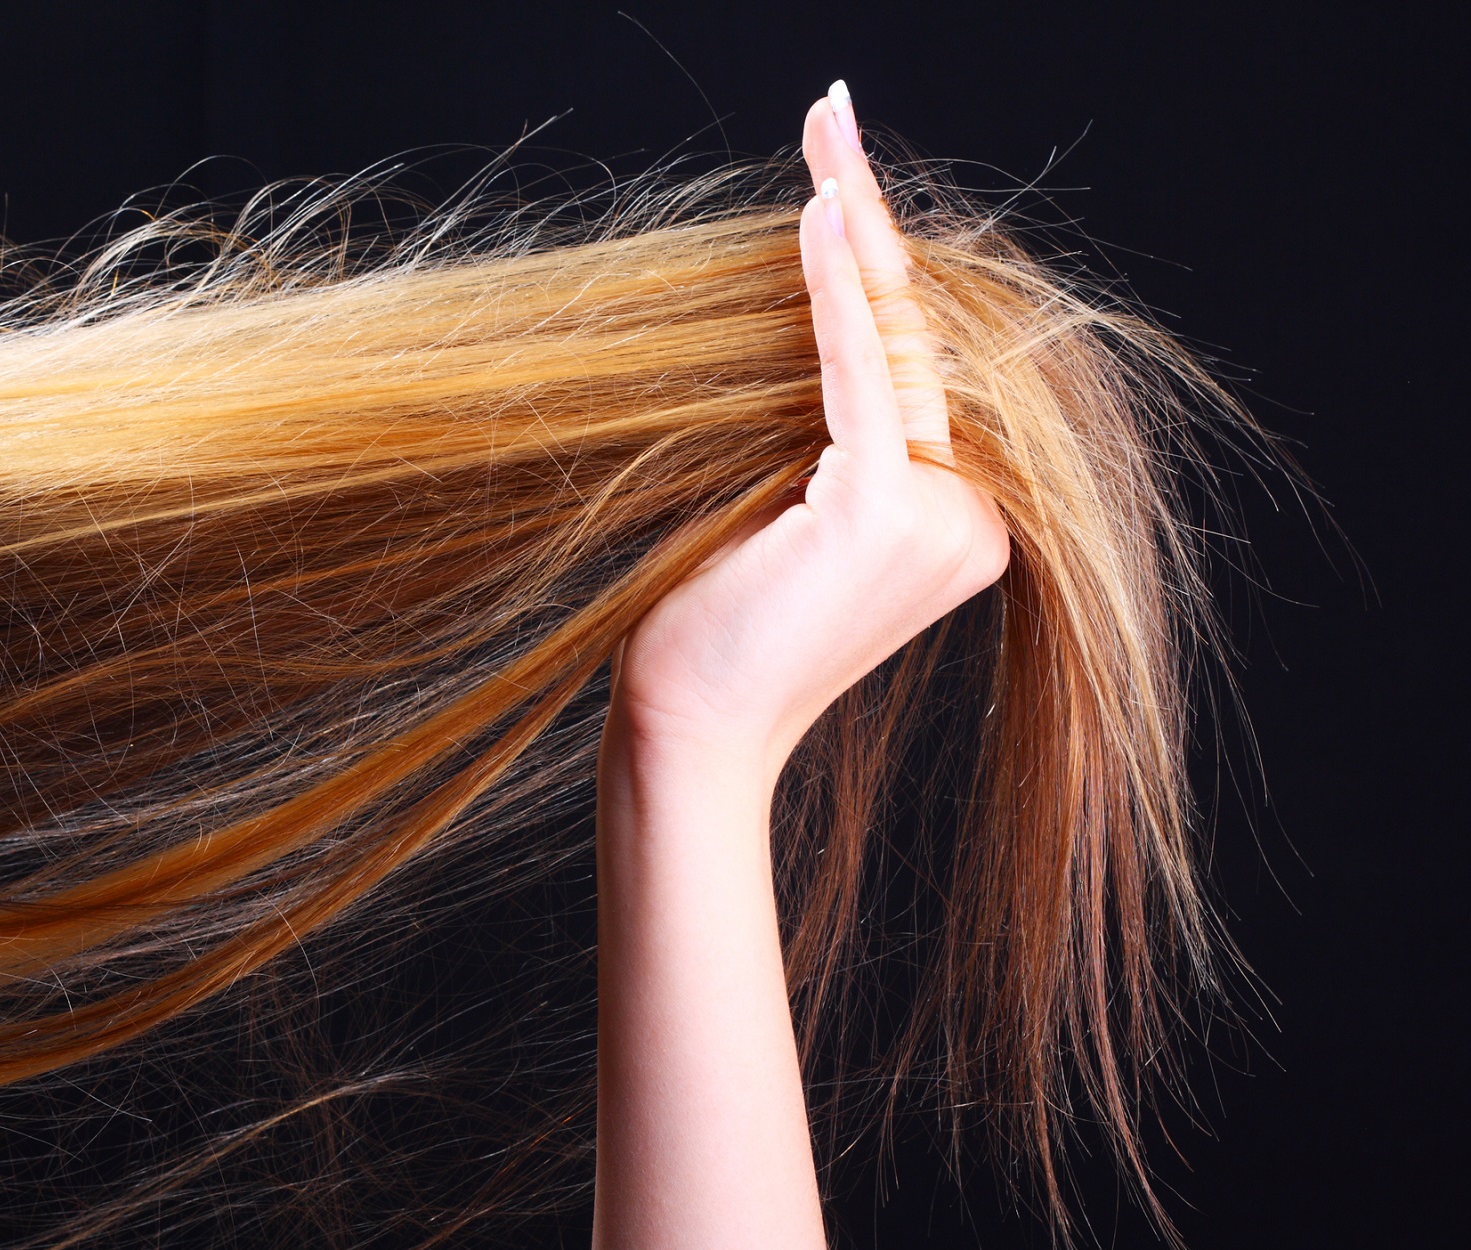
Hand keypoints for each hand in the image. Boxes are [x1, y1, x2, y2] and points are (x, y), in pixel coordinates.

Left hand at [609, 86, 1009, 782]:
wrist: (687, 726)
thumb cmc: (709, 628)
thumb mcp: (780, 509)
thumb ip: (826, 430)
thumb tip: (820, 310)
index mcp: (953, 527)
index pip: (915, 368)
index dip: (880, 262)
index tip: (841, 166)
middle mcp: (969, 523)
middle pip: (915, 343)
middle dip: (869, 223)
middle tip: (831, 116)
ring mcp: (940, 520)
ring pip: (895, 349)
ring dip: (854, 233)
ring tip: (826, 131)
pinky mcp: (888, 513)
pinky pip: (860, 376)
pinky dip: (837, 292)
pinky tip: (821, 209)